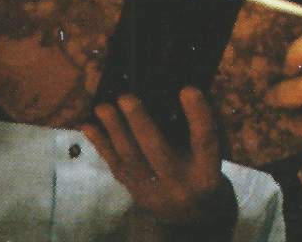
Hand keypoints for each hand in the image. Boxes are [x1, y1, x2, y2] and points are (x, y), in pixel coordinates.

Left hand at [82, 88, 234, 227]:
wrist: (193, 212)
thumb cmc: (204, 167)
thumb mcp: (212, 154)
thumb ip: (202, 128)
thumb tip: (178, 89)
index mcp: (206, 171)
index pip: (204, 142)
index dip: (198, 116)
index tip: (187, 89)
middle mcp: (179, 184)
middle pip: (158, 152)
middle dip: (140, 123)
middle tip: (126, 97)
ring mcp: (154, 191)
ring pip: (131, 160)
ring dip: (114, 131)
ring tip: (103, 107)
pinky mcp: (135, 191)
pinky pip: (116, 167)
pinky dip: (101, 144)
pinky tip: (89, 126)